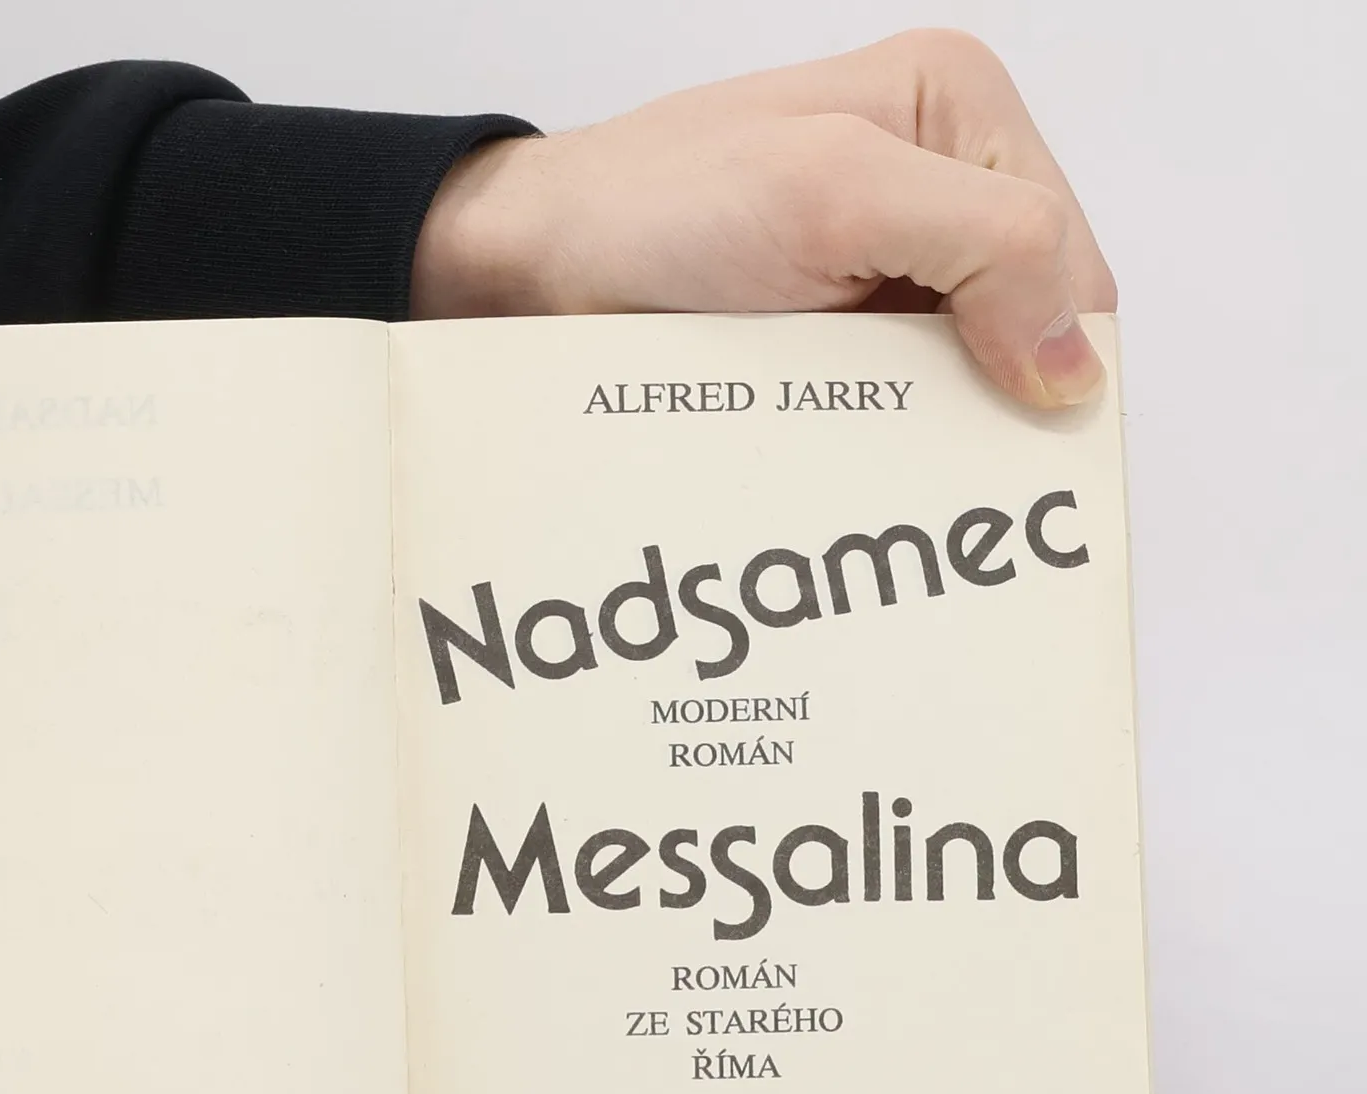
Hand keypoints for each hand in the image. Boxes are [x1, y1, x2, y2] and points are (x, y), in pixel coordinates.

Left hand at [413, 29, 1116, 408]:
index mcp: (956, 112)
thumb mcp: (832, 192)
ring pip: (957, 387)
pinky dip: (876, 453)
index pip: (1072, 258)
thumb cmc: (652, 209)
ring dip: (924, 440)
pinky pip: (891, 416)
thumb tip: (1073, 361)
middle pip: (1022, 328)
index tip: (1001, 430)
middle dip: (985, 401)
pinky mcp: (833, 341)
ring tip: (879, 472)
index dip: (1050, 353)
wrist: (529, 272)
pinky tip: (848, 472)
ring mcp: (881, 271)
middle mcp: (932, 185)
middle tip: (930, 461)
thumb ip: (983, 241)